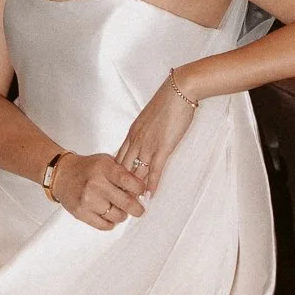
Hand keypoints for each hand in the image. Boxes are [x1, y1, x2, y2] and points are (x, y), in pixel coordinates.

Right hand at [51, 150, 146, 230]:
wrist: (62, 175)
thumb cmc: (88, 169)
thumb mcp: (106, 162)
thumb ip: (123, 173)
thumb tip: (142, 190)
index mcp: (104, 168)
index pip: (129, 181)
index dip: (140, 189)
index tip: (142, 191)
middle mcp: (95, 184)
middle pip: (126, 203)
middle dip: (137, 208)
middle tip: (139, 209)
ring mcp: (87, 200)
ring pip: (117, 216)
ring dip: (123, 215)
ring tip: (120, 210)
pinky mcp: (81, 213)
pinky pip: (104, 225)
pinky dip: (111, 223)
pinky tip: (110, 216)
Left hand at [117, 75, 197, 193]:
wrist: (179, 90)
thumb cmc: (167, 101)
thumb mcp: (150, 117)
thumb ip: (146, 130)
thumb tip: (147, 138)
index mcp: (132, 132)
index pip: (119, 158)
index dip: (116, 174)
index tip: (115, 185)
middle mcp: (136, 140)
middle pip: (123, 168)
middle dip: (121, 185)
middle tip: (119, 199)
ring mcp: (148, 144)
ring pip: (136, 172)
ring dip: (135, 189)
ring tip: (133, 203)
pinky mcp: (162, 147)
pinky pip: (154, 170)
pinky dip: (151, 184)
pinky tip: (150, 194)